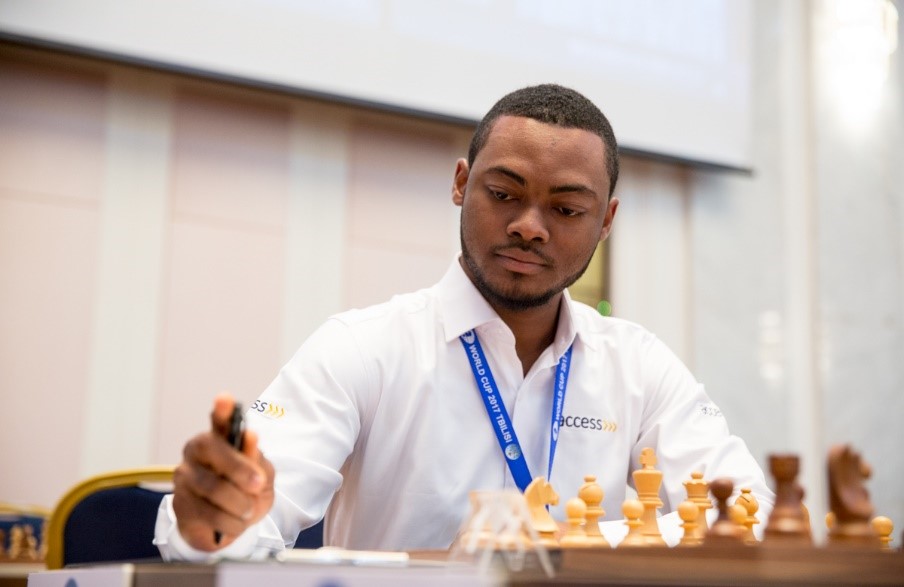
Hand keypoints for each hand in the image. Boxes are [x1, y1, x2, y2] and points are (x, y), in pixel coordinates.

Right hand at [172, 394, 274, 550]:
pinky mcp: (179, 504)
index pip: (220, 422)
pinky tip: (236, 522)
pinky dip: (231, 522)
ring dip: (240, 503)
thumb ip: (256, 460)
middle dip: (240, 469)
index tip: (225, 398)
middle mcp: (197, 452)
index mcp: (220, 439)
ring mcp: (185, 477)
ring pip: (214, 487)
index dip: (222, 411)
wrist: (230, 527)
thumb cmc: (246, 492)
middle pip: (215, 452)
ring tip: (248, 510)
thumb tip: (250, 438)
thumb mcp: (261, 476)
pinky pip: (209, 513)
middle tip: (258, 484)